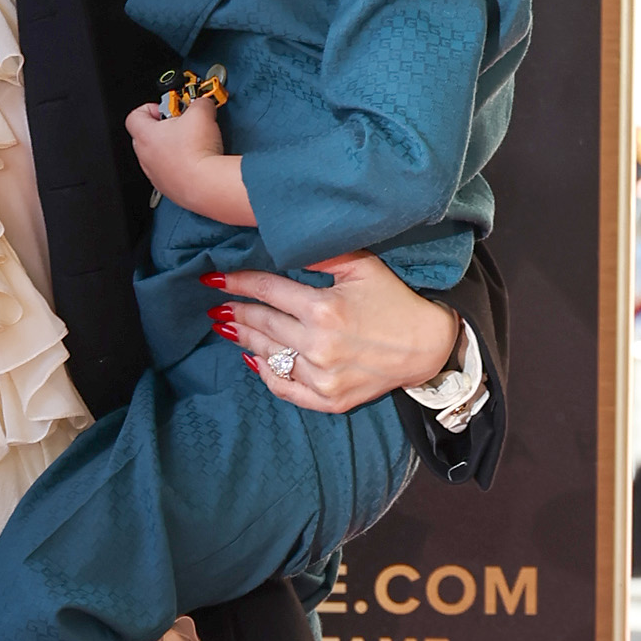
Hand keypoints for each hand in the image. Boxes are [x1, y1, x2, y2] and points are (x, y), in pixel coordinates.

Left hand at [126, 89, 225, 202]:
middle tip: (182, 124)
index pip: (134, 116)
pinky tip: (197, 161)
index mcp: (145, 135)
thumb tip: (203, 103)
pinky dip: (181, 166)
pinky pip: (170, 173)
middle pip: (147, 136)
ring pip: (159, 157)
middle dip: (165, 128)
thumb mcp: (201, 112)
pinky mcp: (169, 188)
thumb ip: (199, 102)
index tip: (166, 108)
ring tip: (193, 143)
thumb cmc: (195, 153)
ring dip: (173, 148)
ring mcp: (155, 175)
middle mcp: (145, 157)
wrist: (205, 184)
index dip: (150, 108)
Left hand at [201, 250, 461, 415]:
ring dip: (244, 339)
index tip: (213, 279)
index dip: (237, 282)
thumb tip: (282, 240)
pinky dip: (265, 374)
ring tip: (228, 326)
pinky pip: (283, 389)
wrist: (427, 347)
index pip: (267, 291)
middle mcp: (317, 346)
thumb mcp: (363, 267)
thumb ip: (321, 255)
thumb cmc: (394, 301)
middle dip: (236, 312)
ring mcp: (321, 378)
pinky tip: (251, 360)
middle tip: (216, 306)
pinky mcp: (327, 400)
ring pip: (267, 356)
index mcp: (323, 309)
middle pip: (262, 325)